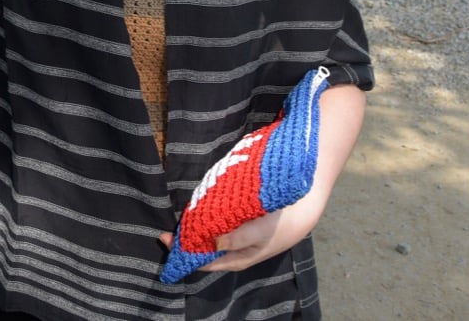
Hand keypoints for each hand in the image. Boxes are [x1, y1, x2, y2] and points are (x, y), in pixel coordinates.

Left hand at [159, 195, 324, 273]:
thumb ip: (237, 238)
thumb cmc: (280, 224)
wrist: (302, 207)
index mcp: (236, 259)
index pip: (203, 261)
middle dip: (184, 241)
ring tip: (177, 219)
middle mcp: (232, 251)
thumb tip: (212, 243)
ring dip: (192, 229)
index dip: (184, 252)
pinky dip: (204, 219)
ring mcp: (234, 237)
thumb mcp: (260, 232)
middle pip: (202, 249)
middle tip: (166, 229)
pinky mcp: (236, 223)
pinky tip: (196, 208)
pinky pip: (215, 224)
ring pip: (207, 236)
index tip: (165, 239)